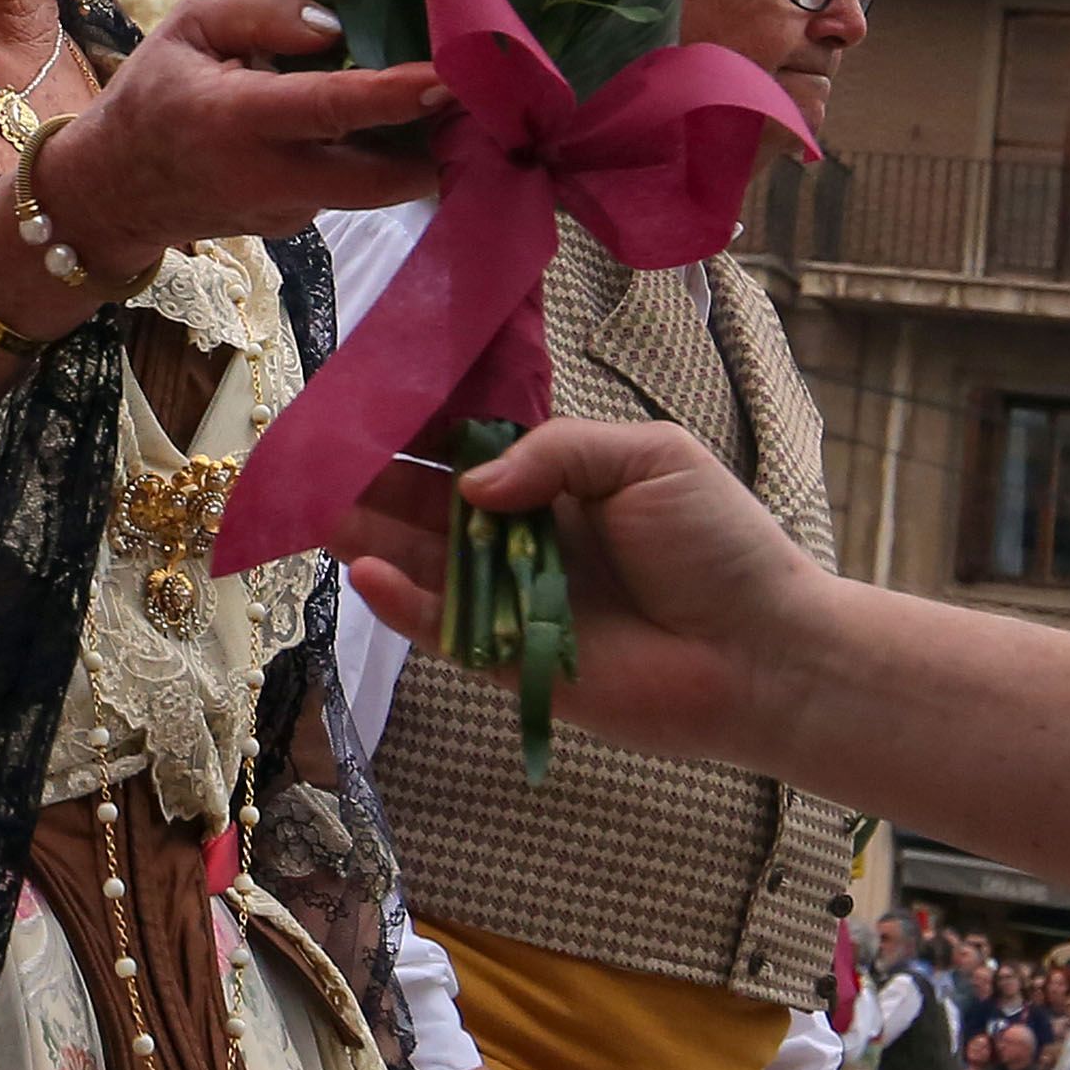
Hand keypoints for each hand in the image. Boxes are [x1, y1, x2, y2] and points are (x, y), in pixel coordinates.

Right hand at [55, 0, 446, 261]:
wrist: (113, 194)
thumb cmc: (152, 96)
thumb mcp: (185, 25)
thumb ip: (259, 10)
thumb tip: (337, 23)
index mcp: (237, 121)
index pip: (332, 108)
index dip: (398, 94)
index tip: (453, 75)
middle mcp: (272, 178)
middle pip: (384, 177)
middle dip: (442, 142)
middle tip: (483, 94)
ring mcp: (290, 212)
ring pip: (376, 183)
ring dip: (415, 146)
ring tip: (446, 96)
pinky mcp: (299, 226)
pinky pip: (352, 187)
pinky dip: (377, 156)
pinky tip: (381, 119)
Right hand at [334, 418, 836, 786]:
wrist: (764, 650)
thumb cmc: (720, 544)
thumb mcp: (649, 458)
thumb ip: (557, 453)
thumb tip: (470, 482)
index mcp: (556, 481)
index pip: (467, 448)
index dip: (414, 430)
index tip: (357, 407)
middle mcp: (524, 537)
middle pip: (428, 505)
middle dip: (368, 483)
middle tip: (305, 464)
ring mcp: (514, 601)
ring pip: (425, 565)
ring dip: (370, 538)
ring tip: (317, 513)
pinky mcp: (513, 662)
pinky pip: (447, 631)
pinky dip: (405, 605)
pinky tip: (368, 573)